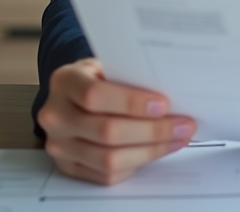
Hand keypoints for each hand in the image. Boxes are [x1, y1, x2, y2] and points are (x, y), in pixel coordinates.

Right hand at [36, 57, 196, 184]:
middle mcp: (55, 115)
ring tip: (177, 139)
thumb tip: (173, 94)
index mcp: (64, 81)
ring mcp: (59, 145)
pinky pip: (107, 174)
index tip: (163, 104)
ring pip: (109, 159)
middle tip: (183, 125)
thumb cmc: (98, 77)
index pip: (94, 95)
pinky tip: (158, 150)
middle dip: (152, 130)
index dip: (131, 102)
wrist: (73, 95)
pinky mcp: (69, 167)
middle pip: (106, 131)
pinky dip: (138, 163)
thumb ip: (131, 77)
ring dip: (151, 151)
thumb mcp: (109, 65)